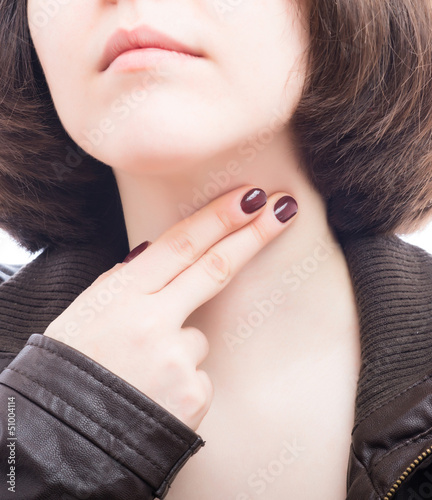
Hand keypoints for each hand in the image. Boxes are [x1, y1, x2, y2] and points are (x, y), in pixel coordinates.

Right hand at [44, 185, 297, 430]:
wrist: (64, 440)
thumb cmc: (72, 369)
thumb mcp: (86, 314)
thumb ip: (124, 281)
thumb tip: (155, 250)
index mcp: (120, 296)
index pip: (180, 246)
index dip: (218, 218)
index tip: (250, 197)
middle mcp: (151, 322)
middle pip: (214, 269)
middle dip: (253, 235)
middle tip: (284, 208)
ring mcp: (176, 359)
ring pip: (199, 336)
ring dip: (179, 346)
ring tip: (141, 373)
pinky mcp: (194, 394)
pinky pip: (199, 374)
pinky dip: (181, 379)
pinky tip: (154, 395)